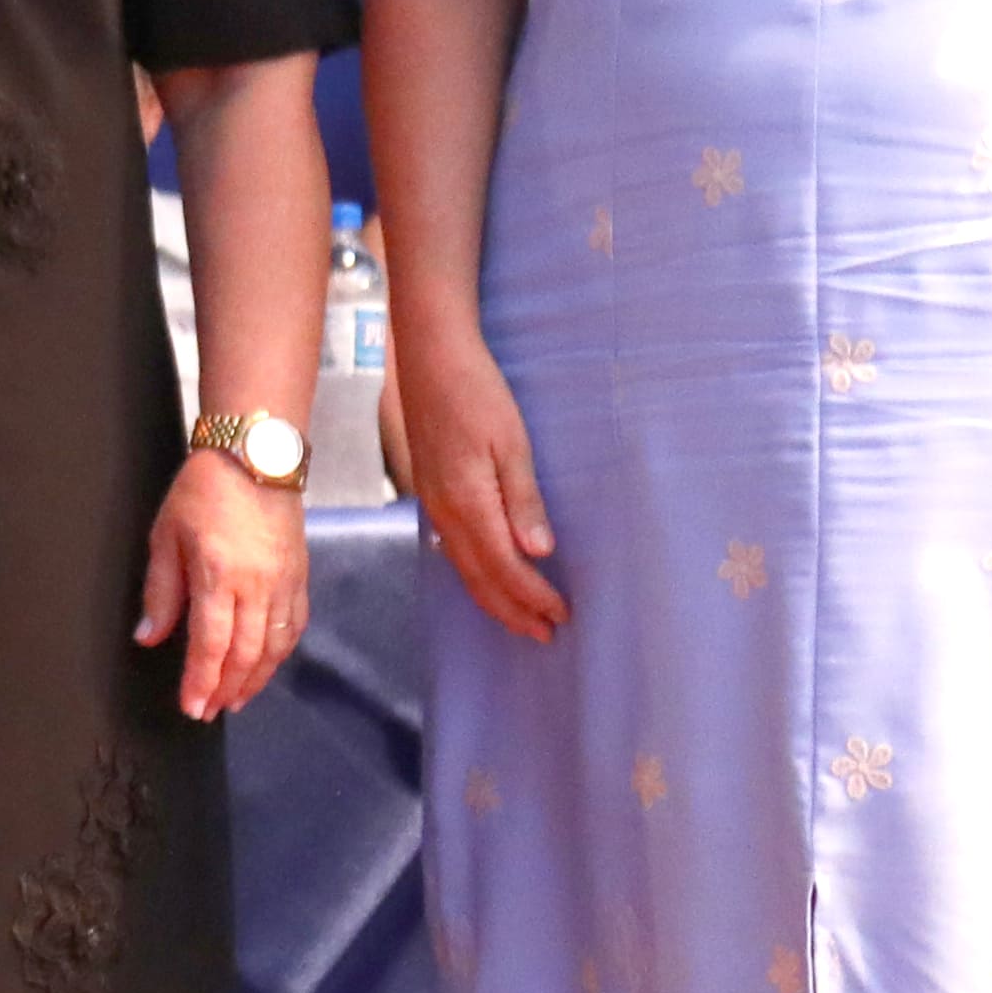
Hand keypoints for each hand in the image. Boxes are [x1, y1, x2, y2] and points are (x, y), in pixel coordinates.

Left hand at [136, 447, 310, 718]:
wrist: (255, 455)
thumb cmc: (203, 491)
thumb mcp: (166, 536)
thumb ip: (160, 592)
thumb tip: (149, 637)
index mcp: (219, 575)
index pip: (211, 644)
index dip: (201, 682)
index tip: (192, 708)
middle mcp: (258, 585)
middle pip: (245, 653)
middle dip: (227, 689)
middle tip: (210, 712)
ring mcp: (284, 582)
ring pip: (274, 646)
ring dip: (255, 679)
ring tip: (236, 699)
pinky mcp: (300, 575)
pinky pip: (293, 625)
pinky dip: (280, 653)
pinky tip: (265, 665)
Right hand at [390, 319, 563, 642]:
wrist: (430, 356)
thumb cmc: (476, 392)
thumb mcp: (511, 441)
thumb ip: (522, 499)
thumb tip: (537, 552)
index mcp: (467, 501)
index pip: (504, 566)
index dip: (532, 596)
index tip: (561, 615)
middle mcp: (444, 511)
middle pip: (479, 578)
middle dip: (512, 611)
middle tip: (544, 636)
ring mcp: (432, 502)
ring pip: (462, 567)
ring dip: (492, 598)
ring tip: (519, 619)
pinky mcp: (430, 491)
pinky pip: (451, 549)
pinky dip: (473, 574)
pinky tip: (484, 576)